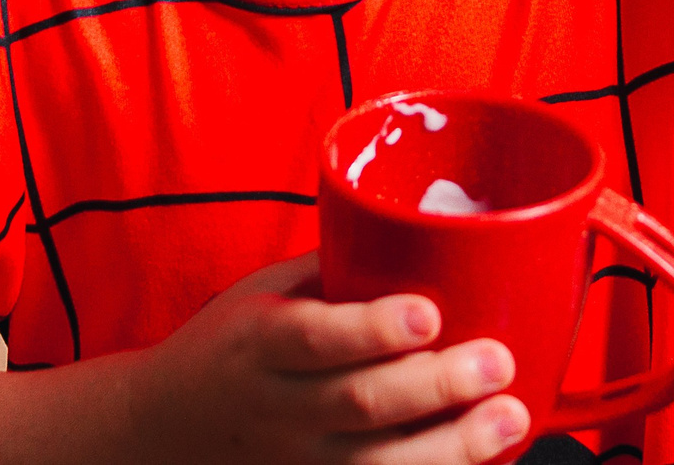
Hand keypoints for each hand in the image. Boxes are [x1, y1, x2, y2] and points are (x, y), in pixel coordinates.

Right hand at [131, 252, 530, 463]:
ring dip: (453, 446)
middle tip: (497, 360)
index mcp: (259, 342)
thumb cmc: (228, 347)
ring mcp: (295, 462)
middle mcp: (277, 407)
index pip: (316, 338)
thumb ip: (335, 271)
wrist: (163, 427)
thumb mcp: (264, 293)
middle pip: (360, 404)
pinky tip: (482, 463)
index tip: (430, 313)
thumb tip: (425, 232)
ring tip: (510, 416)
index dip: (375, 329)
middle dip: (438, 386)